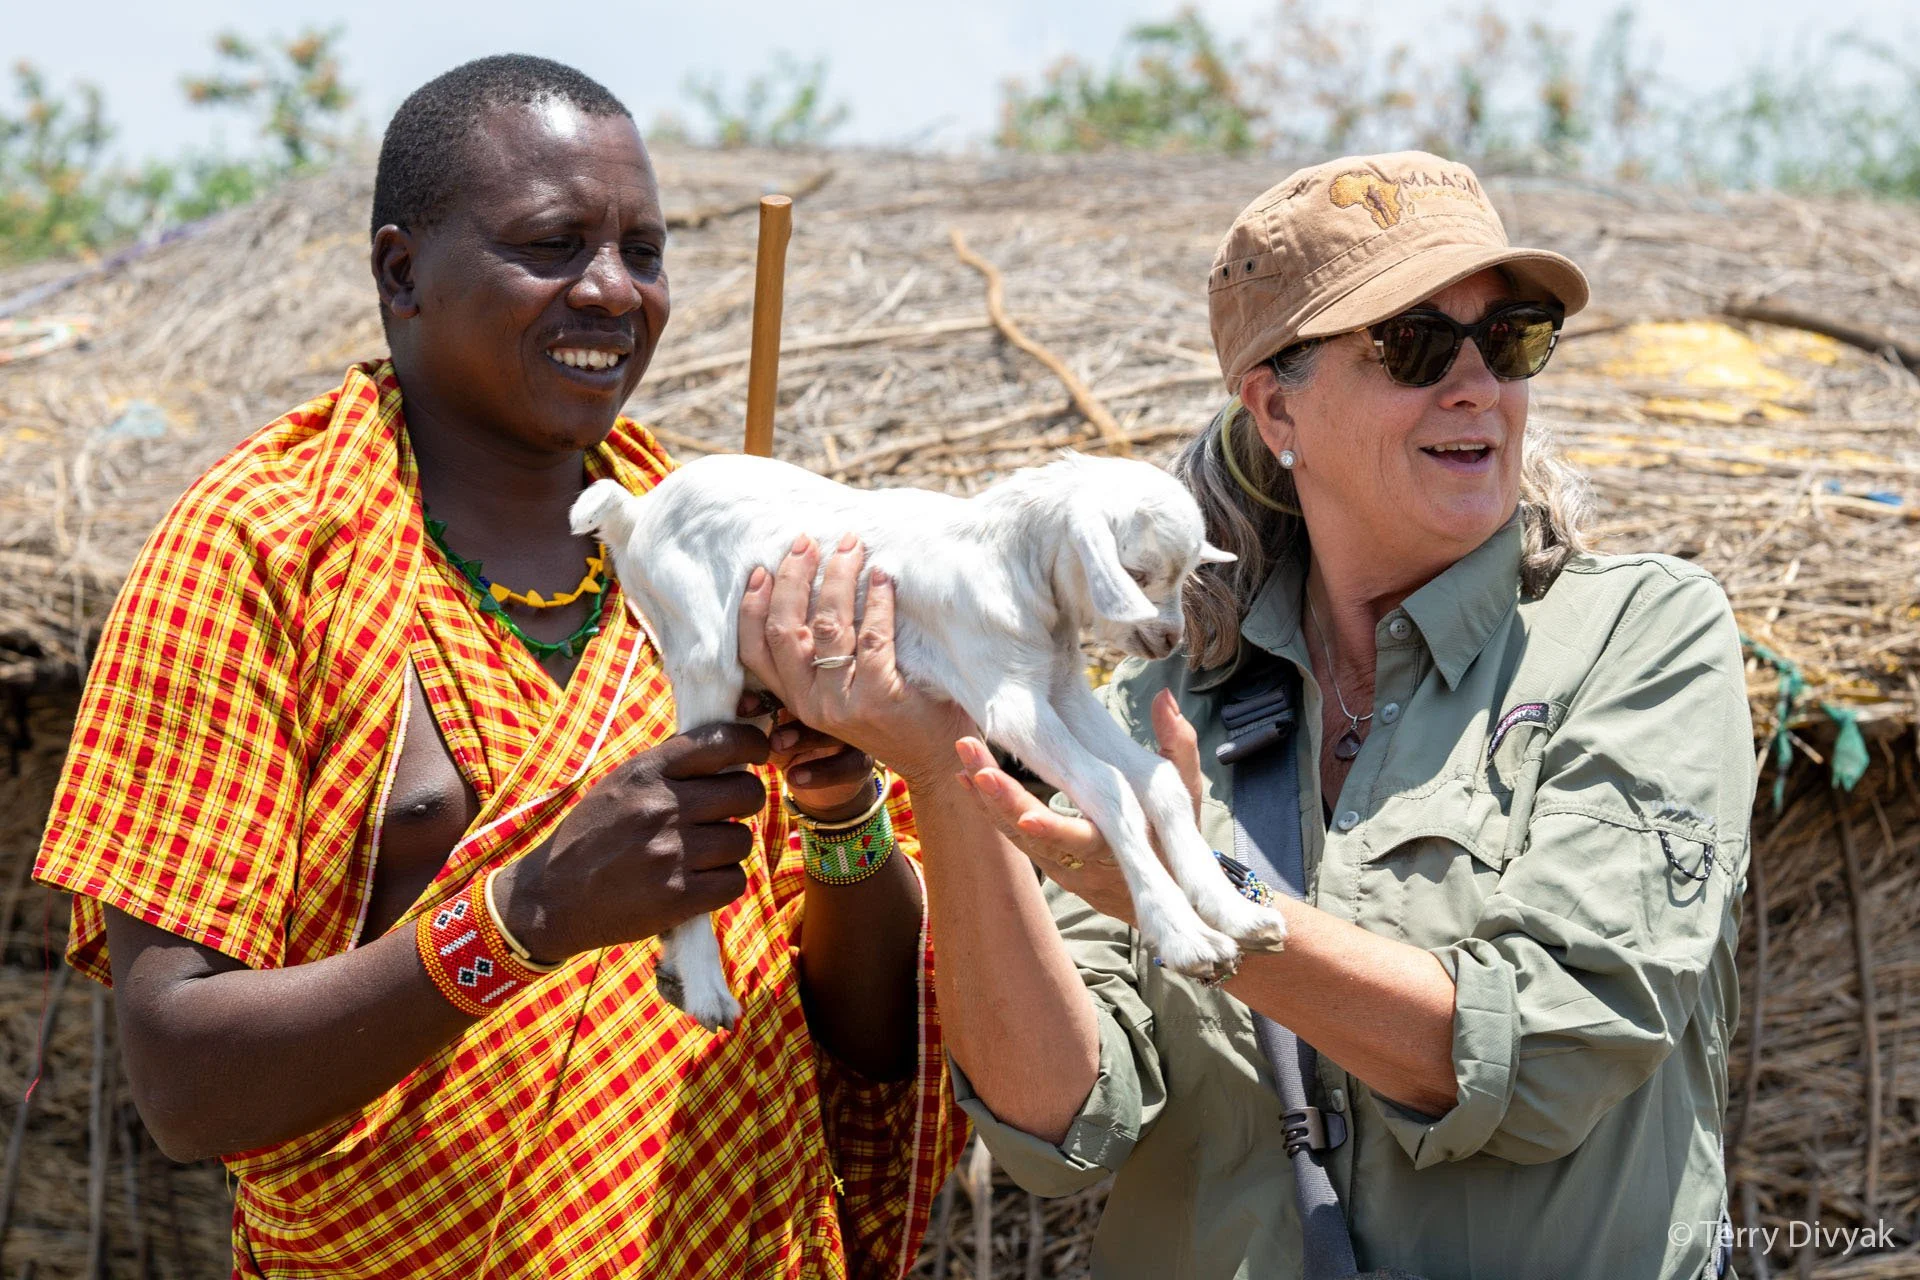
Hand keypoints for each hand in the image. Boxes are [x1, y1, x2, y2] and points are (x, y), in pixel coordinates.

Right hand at [494, 723, 770, 961]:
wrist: (550, 896)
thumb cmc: (591, 835)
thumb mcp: (621, 783)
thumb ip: (669, 767)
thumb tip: (730, 750)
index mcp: (647, 771)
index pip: (723, 742)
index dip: (752, 744)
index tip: (759, 754)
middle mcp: (661, 807)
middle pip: (746, 793)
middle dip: (745, 803)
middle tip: (728, 813)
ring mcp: (671, 852)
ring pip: (742, 840)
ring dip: (730, 848)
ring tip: (702, 854)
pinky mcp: (677, 896)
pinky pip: (734, 881)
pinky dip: (723, 883)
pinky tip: (700, 881)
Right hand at [738, 532, 974, 787]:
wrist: (937, 760)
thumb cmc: (895, 715)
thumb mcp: (845, 692)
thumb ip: (823, 658)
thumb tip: (814, 586)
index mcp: (797, 700)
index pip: (754, 651)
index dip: (753, 607)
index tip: (762, 569)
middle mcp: (812, 705)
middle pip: (786, 630)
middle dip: (794, 578)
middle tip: (808, 542)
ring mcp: (844, 704)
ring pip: (828, 625)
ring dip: (838, 577)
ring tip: (851, 546)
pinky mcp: (880, 698)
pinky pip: (873, 637)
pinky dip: (877, 600)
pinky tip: (883, 577)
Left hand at [742, 688, 874, 822]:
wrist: (828, 789)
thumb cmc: (795, 750)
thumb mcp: (775, 732)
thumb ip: (762, 717)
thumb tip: (736, 705)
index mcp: (814, 692)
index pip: (796, 680)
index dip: (768, 690)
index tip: (743, 707)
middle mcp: (838, 706)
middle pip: (819, 696)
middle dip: (789, 709)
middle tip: (765, 724)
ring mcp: (854, 732)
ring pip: (835, 728)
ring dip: (804, 737)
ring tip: (777, 746)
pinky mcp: (864, 760)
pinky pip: (849, 764)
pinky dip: (821, 772)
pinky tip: (795, 778)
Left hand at [952, 689, 1204, 922]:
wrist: (1157, 896)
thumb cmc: (1173, 837)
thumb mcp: (1183, 795)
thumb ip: (1177, 746)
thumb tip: (1163, 696)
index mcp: (1116, 847)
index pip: (1080, 842)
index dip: (1052, 832)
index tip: (1027, 818)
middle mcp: (1079, 860)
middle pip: (1034, 836)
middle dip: (1003, 801)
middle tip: (976, 768)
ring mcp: (1056, 862)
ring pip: (1014, 833)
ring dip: (985, 797)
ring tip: (965, 755)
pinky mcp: (1042, 857)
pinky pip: (1009, 832)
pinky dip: (986, 805)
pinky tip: (966, 775)